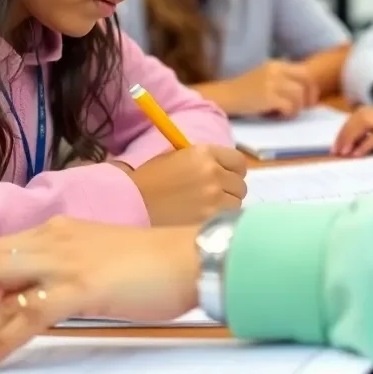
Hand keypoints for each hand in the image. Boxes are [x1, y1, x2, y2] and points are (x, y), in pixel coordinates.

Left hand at [0, 218, 199, 370]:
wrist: (195, 257)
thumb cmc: (159, 263)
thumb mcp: (102, 259)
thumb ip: (66, 271)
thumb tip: (31, 300)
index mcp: (62, 230)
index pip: (0, 249)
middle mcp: (57, 238)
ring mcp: (67, 262)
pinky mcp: (80, 288)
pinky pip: (24, 317)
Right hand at [124, 146, 246, 224]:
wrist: (131, 202)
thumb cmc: (152, 179)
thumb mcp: (178, 157)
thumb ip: (205, 160)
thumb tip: (226, 167)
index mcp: (205, 153)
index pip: (239, 162)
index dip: (234, 171)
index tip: (227, 178)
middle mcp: (213, 173)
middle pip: (241, 184)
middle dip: (230, 190)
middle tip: (215, 197)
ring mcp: (213, 197)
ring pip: (237, 203)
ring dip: (227, 206)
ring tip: (208, 210)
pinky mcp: (209, 218)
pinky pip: (227, 219)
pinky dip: (220, 220)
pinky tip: (205, 220)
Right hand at [229, 61, 318, 117]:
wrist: (226, 95)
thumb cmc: (246, 90)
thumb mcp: (266, 76)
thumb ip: (283, 78)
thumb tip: (305, 91)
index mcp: (277, 64)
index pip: (304, 71)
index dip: (311, 87)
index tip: (310, 100)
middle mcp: (276, 70)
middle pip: (306, 80)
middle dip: (309, 96)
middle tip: (305, 108)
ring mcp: (272, 83)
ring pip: (298, 94)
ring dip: (297, 107)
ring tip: (287, 113)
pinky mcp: (268, 97)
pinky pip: (289, 106)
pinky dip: (288, 113)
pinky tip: (279, 115)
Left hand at [333, 107, 372, 157]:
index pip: (364, 113)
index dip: (349, 127)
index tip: (342, 142)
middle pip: (360, 115)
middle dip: (344, 132)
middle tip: (336, 150)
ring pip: (364, 121)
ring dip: (349, 136)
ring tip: (342, 153)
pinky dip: (364, 145)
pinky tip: (358, 155)